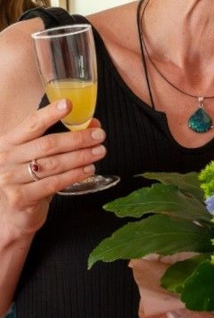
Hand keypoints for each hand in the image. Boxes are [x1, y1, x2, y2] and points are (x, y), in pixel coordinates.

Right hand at [0, 100, 106, 236]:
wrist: (12, 214)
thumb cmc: (27, 179)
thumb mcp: (37, 156)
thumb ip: (60, 139)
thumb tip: (92, 123)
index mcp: (8, 142)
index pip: (31, 124)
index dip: (50, 114)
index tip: (68, 104)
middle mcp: (5, 158)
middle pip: (48, 144)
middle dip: (78, 139)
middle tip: (99, 135)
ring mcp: (10, 178)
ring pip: (53, 164)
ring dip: (81, 156)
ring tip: (99, 151)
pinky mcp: (20, 197)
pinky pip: (54, 183)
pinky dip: (74, 175)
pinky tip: (89, 169)